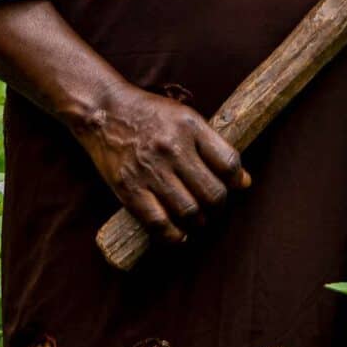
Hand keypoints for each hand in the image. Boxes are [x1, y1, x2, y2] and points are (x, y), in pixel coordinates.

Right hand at [70, 81, 250, 244]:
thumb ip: (213, 146)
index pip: (228, 162)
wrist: (103, 111)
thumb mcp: (185, 117)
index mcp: (189, 126)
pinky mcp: (129, 188)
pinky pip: (159, 223)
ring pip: (190, 211)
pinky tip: (178, 233)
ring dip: (198, 221)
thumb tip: (244, 182)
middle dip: (218, 205)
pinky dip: (173, 235)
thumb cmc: (149, 114)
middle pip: (212, 192)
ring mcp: (150, 170)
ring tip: (196, 218)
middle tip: (212, 204)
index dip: (237, 180)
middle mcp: (172, 148)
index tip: (235, 185)